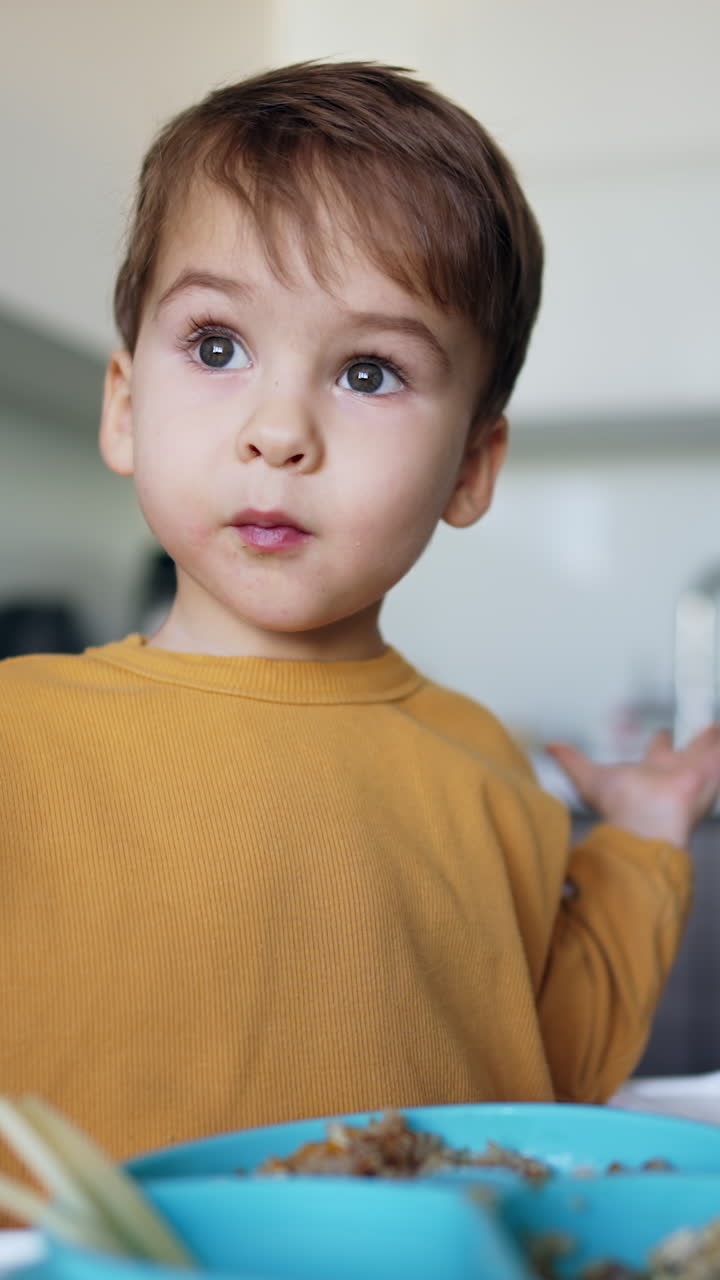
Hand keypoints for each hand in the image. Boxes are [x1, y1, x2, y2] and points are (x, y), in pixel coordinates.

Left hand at [546, 726, 719, 847]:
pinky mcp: (709, 773)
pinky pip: (719, 756)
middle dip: (695, 740)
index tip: (663, 733)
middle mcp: (674, 771)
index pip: (658, 751)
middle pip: (687, 750)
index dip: (661, 740)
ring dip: (713, 741)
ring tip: (717, 728)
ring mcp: (694, 772)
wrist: (644, 824)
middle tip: (705, 728)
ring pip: (708, 751)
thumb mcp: (589, 778)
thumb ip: (571, 760)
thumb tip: (550, 747)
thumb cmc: (620, 808)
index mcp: (650, 770)